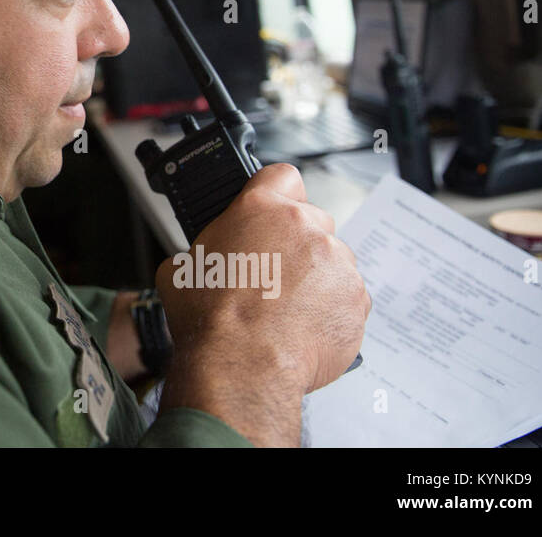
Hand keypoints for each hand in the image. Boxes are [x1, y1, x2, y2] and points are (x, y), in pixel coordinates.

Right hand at [154, 163, 369, 442]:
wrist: (242, 366)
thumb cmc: (211, 319)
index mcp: (261, 208)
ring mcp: (337, 264)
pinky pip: (347, 297)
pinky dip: (331, 310)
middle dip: (295, 243)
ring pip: (331, 261)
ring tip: (286, 309)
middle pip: (311, 221)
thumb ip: (205, 249)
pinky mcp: (357, 300)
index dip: (276, 192)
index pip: (282, 175)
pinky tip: (303, 328)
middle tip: (272, 273)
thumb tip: (202, 260)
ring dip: (315, 278)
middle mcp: (306, 228)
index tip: (272, 210)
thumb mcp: (183, 268)